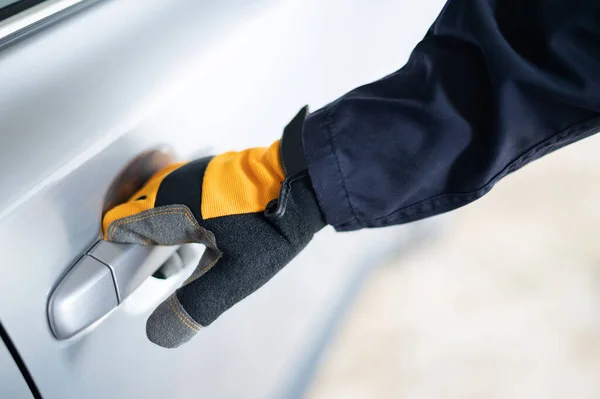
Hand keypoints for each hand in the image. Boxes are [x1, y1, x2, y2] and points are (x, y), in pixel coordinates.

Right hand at [102, 108, 325, 347]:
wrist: (305, 183)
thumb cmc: (274, 225)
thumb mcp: (237, 274)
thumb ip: (196, 302)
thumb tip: (160, 331)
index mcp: (174, 206)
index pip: (124, 223)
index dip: (120, 246)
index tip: (128, 266)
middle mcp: (178, 182)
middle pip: (136, 208)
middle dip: (138, 234)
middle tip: (153, 260)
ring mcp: (195, 170)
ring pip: (157, 195)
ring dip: (157, 219)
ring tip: (175, 246)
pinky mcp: (212, 168)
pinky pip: (179, 186)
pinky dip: (176, 207)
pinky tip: (200, 226)